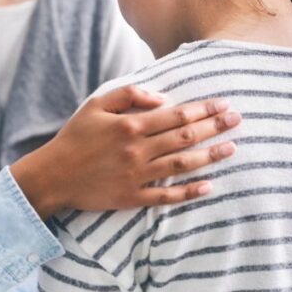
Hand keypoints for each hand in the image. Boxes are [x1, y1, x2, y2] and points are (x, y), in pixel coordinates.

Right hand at [11, 85, 239, 217]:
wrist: (53, 175)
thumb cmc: (75, 136)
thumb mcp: (96, 104)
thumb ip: (129, 94)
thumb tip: (162, 98)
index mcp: (130, 125)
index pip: (176, 115)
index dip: (203, 109)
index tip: (223, 104)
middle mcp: (137, 150)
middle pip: (185, 138)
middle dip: (214, 127)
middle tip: (237, 120)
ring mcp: (136, 176)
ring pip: (182, 164)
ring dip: (210, 156)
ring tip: (232, 148)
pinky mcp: (132, 197)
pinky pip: (166, 196)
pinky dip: (188, 192)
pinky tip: (208, 186)